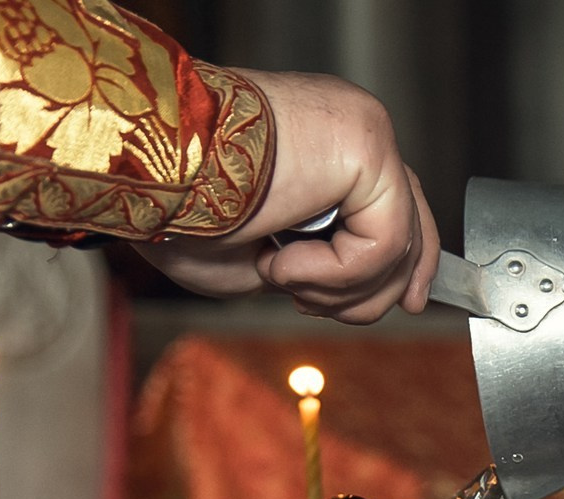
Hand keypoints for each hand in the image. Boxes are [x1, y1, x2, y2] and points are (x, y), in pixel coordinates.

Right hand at [136, 70, 439, 324]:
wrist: (155, 175)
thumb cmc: (184, 211)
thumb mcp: (265, 258)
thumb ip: (319, 267)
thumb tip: (351, 293)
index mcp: (329, 146)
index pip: (395, 205)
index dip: (407, 263)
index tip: (406, 304)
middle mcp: (353, 129)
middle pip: (409, 227)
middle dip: (374, 290)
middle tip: (309, 302)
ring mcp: (364, 132)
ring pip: (399, 245)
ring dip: (334, 288)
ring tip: (276, 271)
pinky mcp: (367, 146)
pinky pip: (384, 241)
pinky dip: (332, 271)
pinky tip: (281, 260)